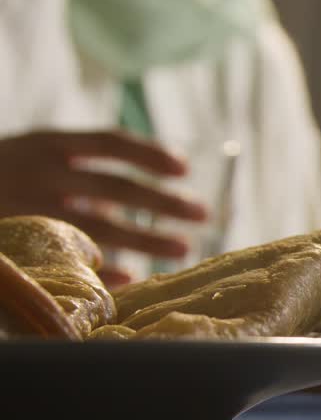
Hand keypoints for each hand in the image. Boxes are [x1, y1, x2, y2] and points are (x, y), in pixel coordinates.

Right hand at [0, 130, 208, 266]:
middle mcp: (39, 171)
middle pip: (116, 186)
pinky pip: (71, 255)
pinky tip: (132, 276)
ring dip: (146, 238)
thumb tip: (147, 183)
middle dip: (163, 201)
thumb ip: (77, 168)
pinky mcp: (17, 238)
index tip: (183, 167)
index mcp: (45, 143)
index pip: (108, 143)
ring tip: (183, 248)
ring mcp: (28, 206)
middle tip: (202, 213)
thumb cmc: (0, 177)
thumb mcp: (31, 157)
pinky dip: (104, 266)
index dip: (150, 153)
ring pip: (101, 225)